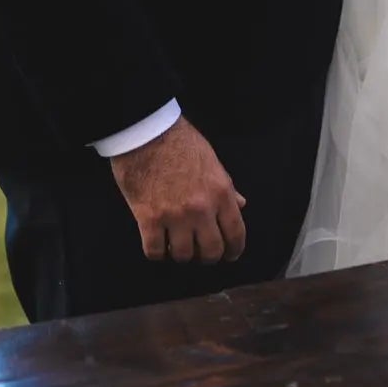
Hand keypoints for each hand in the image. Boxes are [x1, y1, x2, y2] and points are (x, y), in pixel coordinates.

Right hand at [109, 115, 246, 263]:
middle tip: (199, 250)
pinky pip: (155, 252)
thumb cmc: (180, 141)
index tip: (230, 254)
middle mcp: (201, 208)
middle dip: (206, 256)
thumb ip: (227, 187)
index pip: (235, 233)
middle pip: (211, 252)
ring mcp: (175, 216)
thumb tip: (241, 204)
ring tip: (175, 242)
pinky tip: (156, 241)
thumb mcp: (211, 161)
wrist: (146, 131)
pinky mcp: (148, 219)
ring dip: (180, 253)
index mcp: (220, 192)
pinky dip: (157, 251)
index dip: (234, 250)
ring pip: (183, 256)